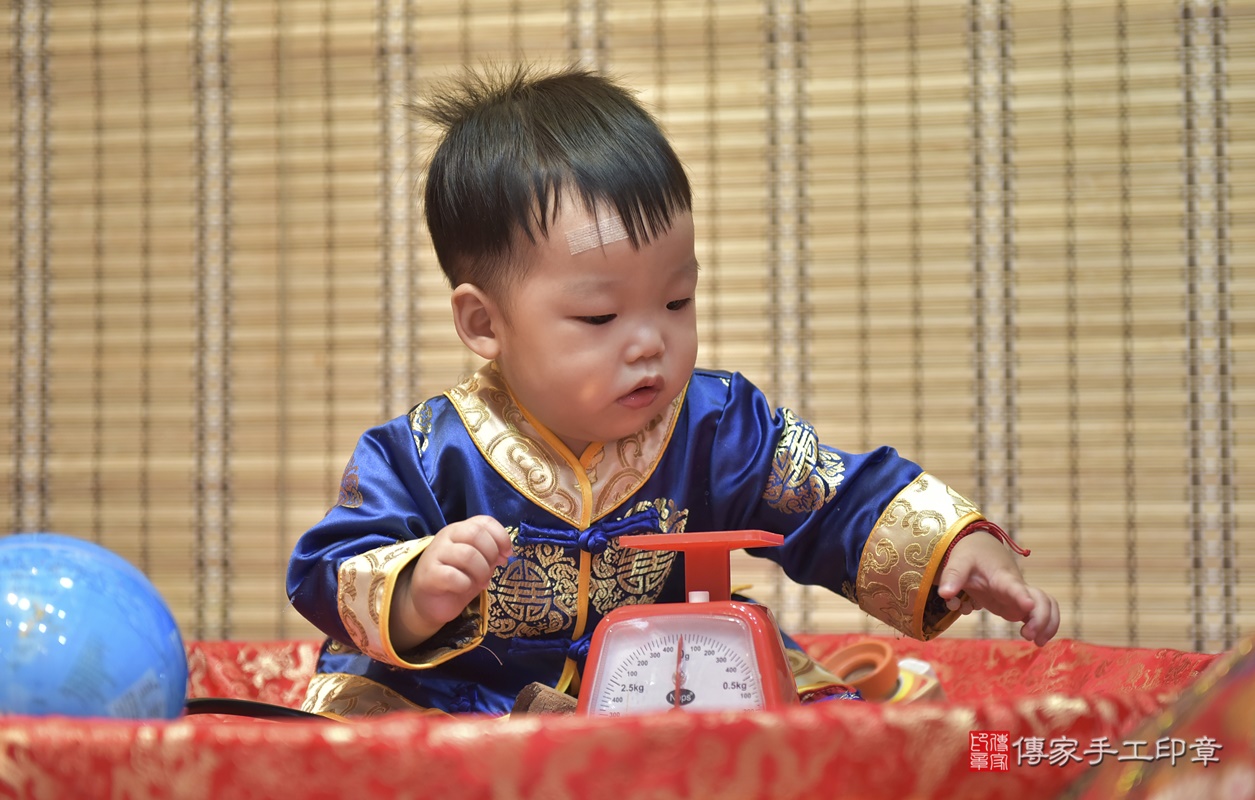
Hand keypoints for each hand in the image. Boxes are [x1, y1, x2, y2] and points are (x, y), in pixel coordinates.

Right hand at [389, 516, 511, 650]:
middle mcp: (446, 537)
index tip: (507, 554)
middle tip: (492, 570)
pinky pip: (453, 576)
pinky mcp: (429, 575)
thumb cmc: (456, 579)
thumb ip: (491, 554)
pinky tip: (464, 588)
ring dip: (481, 571)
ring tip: (481, 583)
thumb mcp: (478, 564)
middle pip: (476, 534)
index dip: (501, 536)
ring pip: (467, 554)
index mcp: (459, 530)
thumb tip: (506, 553)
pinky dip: (465, 584)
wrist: (429, 602)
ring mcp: (435, 554)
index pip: (484, 521)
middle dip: (491, 553)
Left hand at [937, 531, 1059, 646]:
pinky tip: (1035, 638)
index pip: (1014, 586)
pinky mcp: (1018, 603)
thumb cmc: (971, 553)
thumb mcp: (959, 561)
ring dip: (1047, 624)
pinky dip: (1043, 625)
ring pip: (1047, 606)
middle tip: (1027, 635)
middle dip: (1041, 619)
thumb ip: (953, 576)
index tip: (1028, 607)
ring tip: (1037, 641)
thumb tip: (945, 594)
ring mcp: (1020, 596)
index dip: (1022, 596)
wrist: (982, 547)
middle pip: (1041, 600)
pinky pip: (1040, 612)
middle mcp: (1016, 587)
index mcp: (1001, 576)